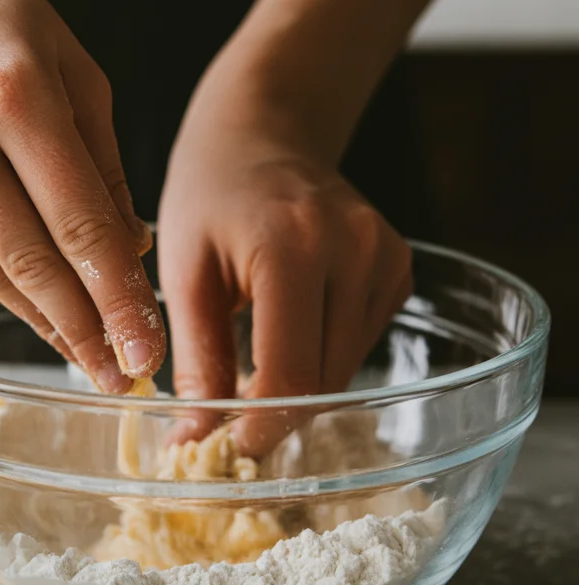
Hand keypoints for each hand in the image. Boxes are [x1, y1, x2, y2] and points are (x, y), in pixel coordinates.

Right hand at [0, 0, 163, 391]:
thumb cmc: (0, 18)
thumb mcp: (75, 68)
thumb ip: (103, 162)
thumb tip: (128, 252)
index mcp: (14, 89)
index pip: (79, 222)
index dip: (117, 297)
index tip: (148, 351)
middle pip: (28, 260)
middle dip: (82, 331)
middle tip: (119, 377)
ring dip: (40, 317)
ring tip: (83, 351)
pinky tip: (30, 300)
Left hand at [158, 54, 411, 413]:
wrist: (261, 132)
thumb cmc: (208, 194)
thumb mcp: (184, 274)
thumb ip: (195, 359)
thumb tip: (195, 441)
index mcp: (293, 246)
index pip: (289, 371)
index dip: (260, 427)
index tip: (227, 452)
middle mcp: (355, 249)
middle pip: (324, 379)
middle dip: (275, 414)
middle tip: (228, 423)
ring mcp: (386, 256)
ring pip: (344, 369)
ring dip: (298, 386)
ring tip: (250, 364)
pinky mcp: (399, 267)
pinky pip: (359, 343)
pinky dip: (321, 356)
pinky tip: (289, 327)